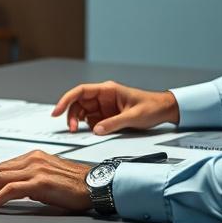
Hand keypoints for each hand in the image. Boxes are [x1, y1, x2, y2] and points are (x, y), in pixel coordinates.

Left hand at [0, 150, 91, 212]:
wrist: (98, 186)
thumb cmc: (78, 186)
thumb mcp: (49, 179)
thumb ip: (31, 180)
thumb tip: (14, 191)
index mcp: (34, 156)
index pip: (4, 166)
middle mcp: (33, 159)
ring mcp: (35, 169)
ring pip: (0, 179)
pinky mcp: (39, 182)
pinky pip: (9, 191)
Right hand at [52, 81, 179, 134]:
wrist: (164, 110)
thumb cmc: (151, 106)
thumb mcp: (133, 116)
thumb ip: (114, 123)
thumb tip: (96, 130)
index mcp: (107, 90)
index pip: (80, 91)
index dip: (66, 100)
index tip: (57, 110)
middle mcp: (102, 97)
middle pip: (78, 103)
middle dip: (72, 115)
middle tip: (72, 129)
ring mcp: (103, 107)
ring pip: (82, 113)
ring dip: (78, 122)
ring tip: (79, 132)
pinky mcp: (106, 116)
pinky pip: (91, 121)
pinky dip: (88, 127)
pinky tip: (92, 132)